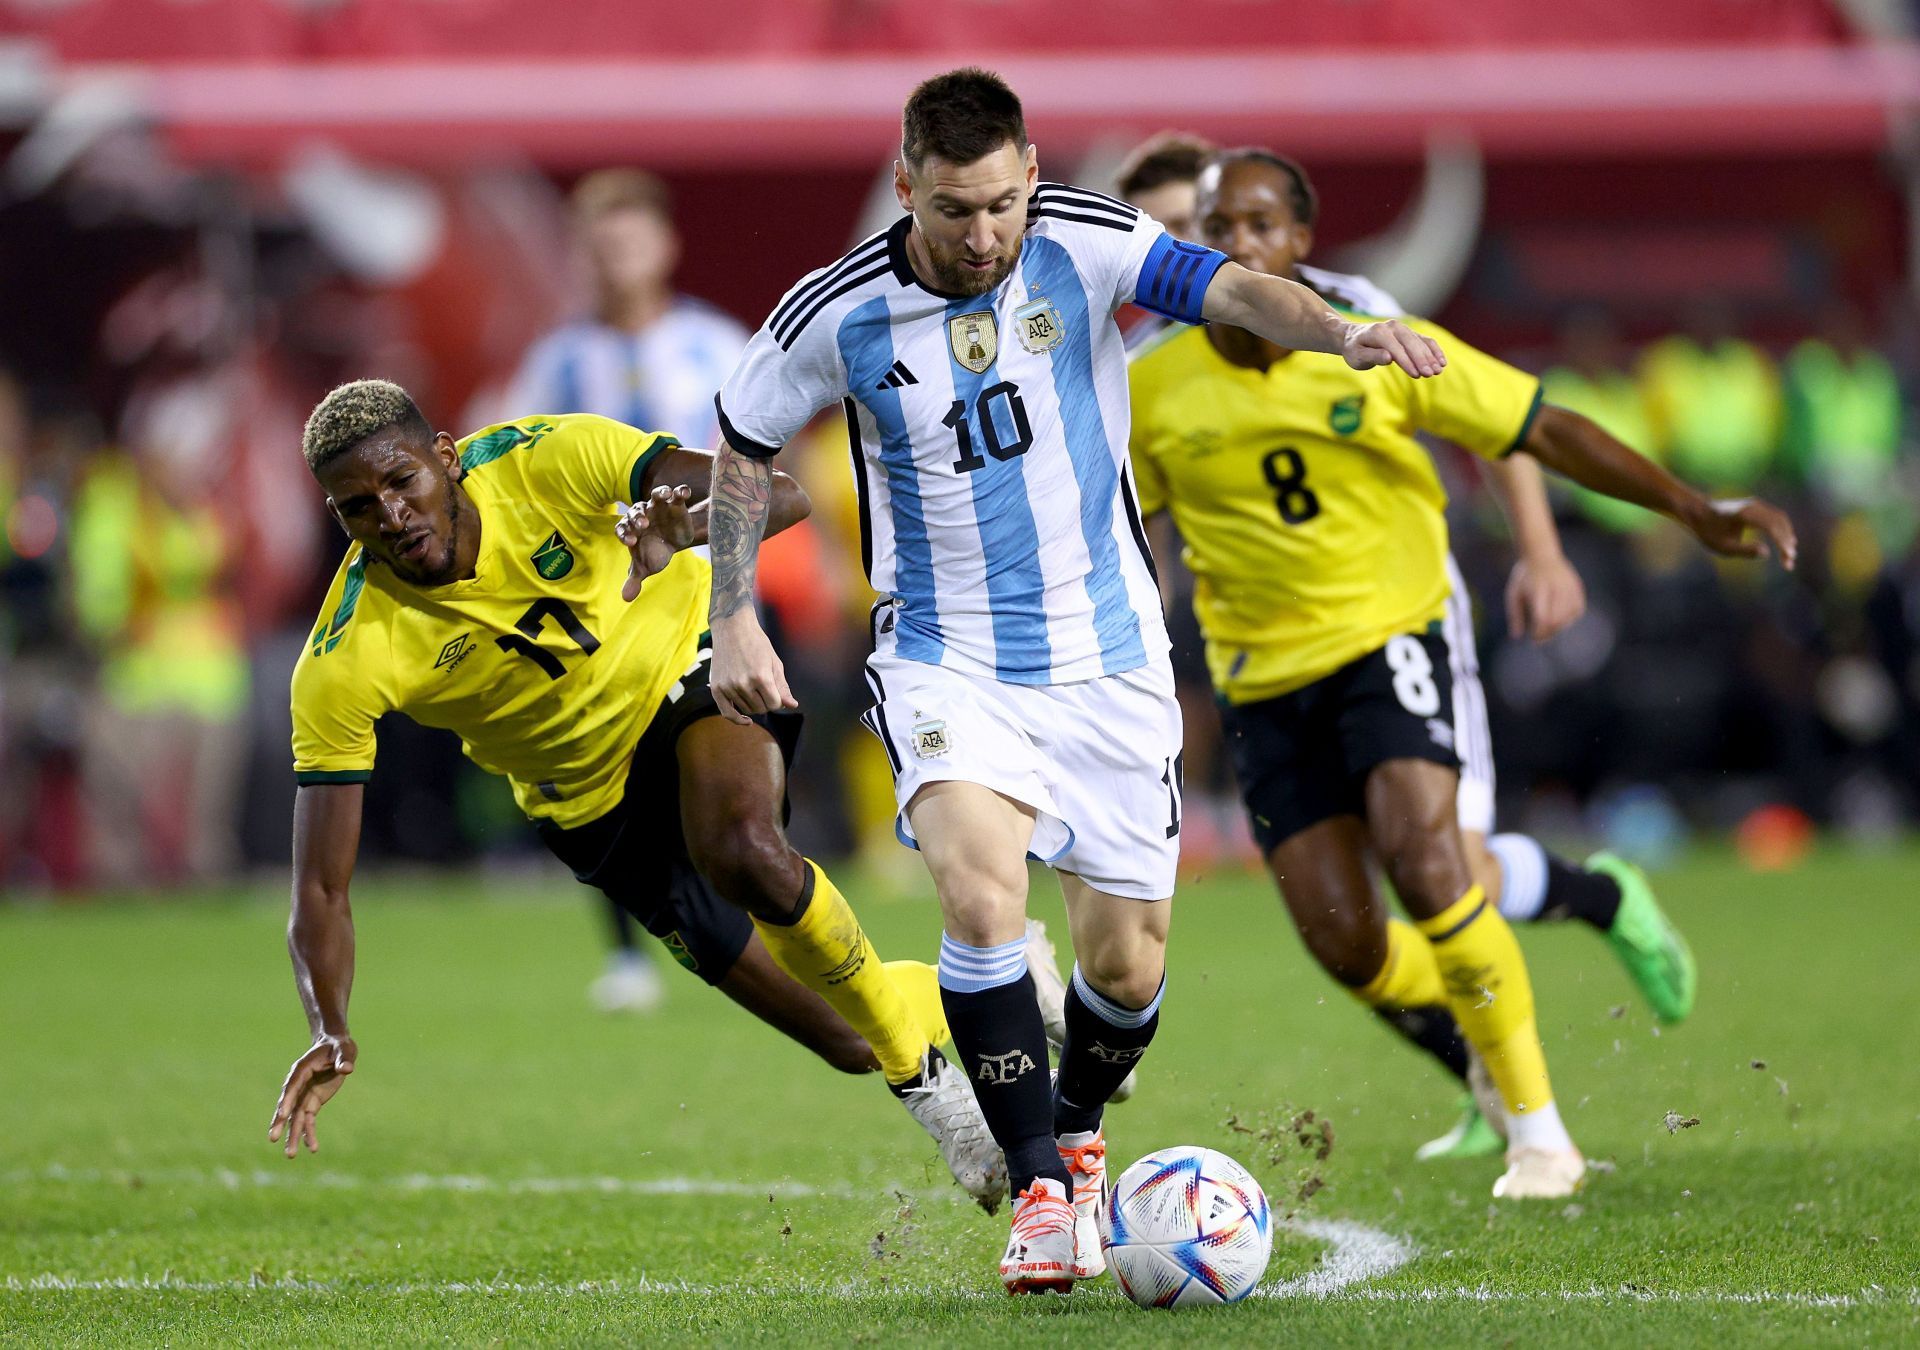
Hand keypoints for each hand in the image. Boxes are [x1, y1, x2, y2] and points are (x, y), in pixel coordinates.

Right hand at [267, 1034, 356, 1158]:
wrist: (337, 1048)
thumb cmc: (338, 1047)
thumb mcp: (344, 1050)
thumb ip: (344, 1060)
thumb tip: (346, 1069)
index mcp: (301, 1069)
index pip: (292, 1086)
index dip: (287, 1099)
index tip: (282, 1114)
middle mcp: (298, 1085)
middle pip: (288, 1105)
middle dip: (280, 1122)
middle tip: (272, 1138)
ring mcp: (304, 1095)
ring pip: (295, 1118)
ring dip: (293, 1135)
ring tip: (291, 1155)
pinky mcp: (312, 1102)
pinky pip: (308, 1120)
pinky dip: (308, 1133)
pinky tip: (312, 1148)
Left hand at [617, 485, 701, 600]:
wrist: (674, 543)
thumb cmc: (654, 552)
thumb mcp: (645, 567)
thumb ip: (634, 579)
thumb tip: (626, 598)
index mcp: (631, 528)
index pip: (623, 527)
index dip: (625, 533)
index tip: (631, 542)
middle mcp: (643, 514)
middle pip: (637, 510)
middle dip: (639, 516)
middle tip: (644, 525)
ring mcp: (659, 507)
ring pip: (656, 495)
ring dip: (659, 494)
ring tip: (664, 496)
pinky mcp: (676, 504)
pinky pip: (676, 493)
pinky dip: (680, 491)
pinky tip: (684, 493)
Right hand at [708, 613, 796, 722]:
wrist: (732, 628)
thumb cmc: (757, 643)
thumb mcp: (774, 662)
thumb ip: (782, 686)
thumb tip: (792, 705)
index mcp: (761, 676)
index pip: (774, 704)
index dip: (778, 700)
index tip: (776, 691)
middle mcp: (743, 684)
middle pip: (761, 709)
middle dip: (766, 701)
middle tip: (764, 687)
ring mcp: (728, 686)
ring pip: (747, 710)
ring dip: (753, 703)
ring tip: (752, 686)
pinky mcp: (716, 688)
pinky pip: (727, 713)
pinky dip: (737, 719)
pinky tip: (746, 721)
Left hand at [1342, 320, 1446, 377]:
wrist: (1354, 337)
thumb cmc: (1355, 350)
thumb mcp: (1357, 356)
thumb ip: (1373, 356)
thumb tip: (1389, 358)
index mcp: (1379, 332)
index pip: (1396, 348)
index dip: (1407, 362)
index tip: (1416, 375)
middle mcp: (1393, 327)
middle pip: (1411, 343)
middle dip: (1422, 359)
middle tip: (1430, 374)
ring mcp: (1403, 328)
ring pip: (1420, 342)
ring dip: (1431, 356)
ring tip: (1438, 370)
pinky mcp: (1409, 333)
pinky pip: (1425, 341)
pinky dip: (1434, 350)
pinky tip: (1442, 362)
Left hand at [1505, 552, 1586, 641]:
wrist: (1541, 554)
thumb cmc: (1524, 577)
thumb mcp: (1513, 594)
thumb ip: (1514, 615)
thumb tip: (1517, 637)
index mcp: (1538, 589)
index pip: (1543, 617)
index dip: (1540, 632)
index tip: (1534, 638)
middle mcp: (1556, 588)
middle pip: (1557, 620)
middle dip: (1548, 633)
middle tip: (1540, 638)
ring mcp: (1569, 587)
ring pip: (1569, 617)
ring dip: (1558, 627)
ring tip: (1547, 628)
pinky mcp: (1577, 587)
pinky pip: (1578, 610)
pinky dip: (1570, 618)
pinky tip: (1560, 619)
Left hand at [1681, 497, 1797, 569]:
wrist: (1698, 512)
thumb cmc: (1709, 530)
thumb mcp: (1722, 546)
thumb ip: (1744, 550)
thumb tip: (1766, 552)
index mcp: (1745, 514)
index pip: (1771, 526)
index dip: (1782, 542)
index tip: (1788, 556)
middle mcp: (1754, 506)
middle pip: (1779, 523)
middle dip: (1786, 543)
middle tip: (1789, 564)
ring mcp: (1757, 505)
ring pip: (1780, 519)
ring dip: (1787, 537)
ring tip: (1788, 558)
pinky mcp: (1758, 508)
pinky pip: (1776, 518)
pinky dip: (1782, 531)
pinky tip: (1785, 544)